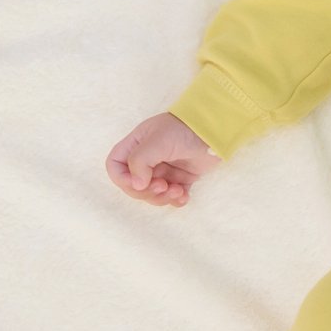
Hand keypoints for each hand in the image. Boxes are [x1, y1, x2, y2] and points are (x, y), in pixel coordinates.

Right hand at [107, 111, 222, 207]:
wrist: (215, 130)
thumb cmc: (184, 129)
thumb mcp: (157, 141)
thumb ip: (141, 161)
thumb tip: (136, 185)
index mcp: (136, 146)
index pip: (115, 167)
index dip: (123, 179)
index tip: (139, 182)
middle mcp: (147, 159)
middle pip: (134, 186)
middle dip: (147, 191)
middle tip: (163, 186)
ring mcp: (164, 170)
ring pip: (152, 194)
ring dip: (163, 198)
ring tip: (177, 191)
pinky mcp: (181, 178)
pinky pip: (172, 196)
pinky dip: (176, 200)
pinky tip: (184, 196)